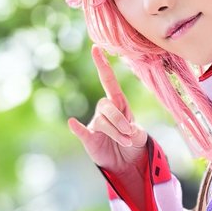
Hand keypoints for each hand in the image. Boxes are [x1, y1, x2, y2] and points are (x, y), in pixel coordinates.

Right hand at [68, 45, 147, 175]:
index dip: (103, 65)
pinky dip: (77, 127)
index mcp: (118, 103)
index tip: (96, 48)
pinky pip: (82, 131)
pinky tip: (72, 122)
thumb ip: (136, 131)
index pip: (108, 81)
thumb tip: (130, 130)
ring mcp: (95, 124)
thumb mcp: (139, 135)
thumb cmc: (132, 141)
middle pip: (107, 105)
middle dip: (119, 119)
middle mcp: (104, 111)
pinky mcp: (89, 138)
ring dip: (116, 132)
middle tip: (129, 133)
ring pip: (102, 121)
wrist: (126, 162)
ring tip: (126, 142)